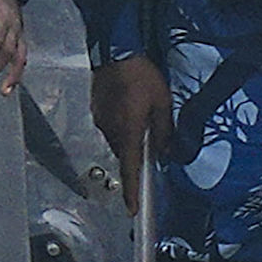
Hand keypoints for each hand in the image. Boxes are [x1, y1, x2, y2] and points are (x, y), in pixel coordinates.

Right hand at [92, 55, 172, 212]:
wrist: (115, 51)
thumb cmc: (142, 76)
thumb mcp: (163, 103)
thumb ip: (164, 130)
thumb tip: (164, 152)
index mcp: (128, 131)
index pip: (129, 168)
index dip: (132, 191)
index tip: (132, 210)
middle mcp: (111, 130)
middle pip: (124, 153)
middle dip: (135, 153)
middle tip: (150, 139)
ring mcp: (101, 119)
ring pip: (117, 138)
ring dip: (129, 135)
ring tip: (141, 115)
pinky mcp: (96, 109)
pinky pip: (110, 125)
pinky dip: (121, 124)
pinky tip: (130, 106)